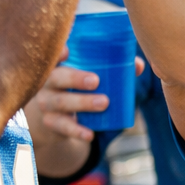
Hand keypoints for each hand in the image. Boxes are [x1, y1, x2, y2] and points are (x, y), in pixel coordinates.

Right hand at [23, 47, 143, 178]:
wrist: (58, 117)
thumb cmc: (79, 88)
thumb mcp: (92, 76)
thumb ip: (114, 68)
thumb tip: (138, 65)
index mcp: (58, 65)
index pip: (54, 55)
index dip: (58, 52)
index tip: (67, 50)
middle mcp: (47, 82)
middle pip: (56, 78)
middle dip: (75, 79)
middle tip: (95, 81)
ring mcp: (46, 102)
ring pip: (60, 102)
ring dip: (82, 103)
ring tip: (103, 103)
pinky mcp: (50, 121)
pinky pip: (62, 126)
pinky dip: (76, 131)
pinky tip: (90, 134)